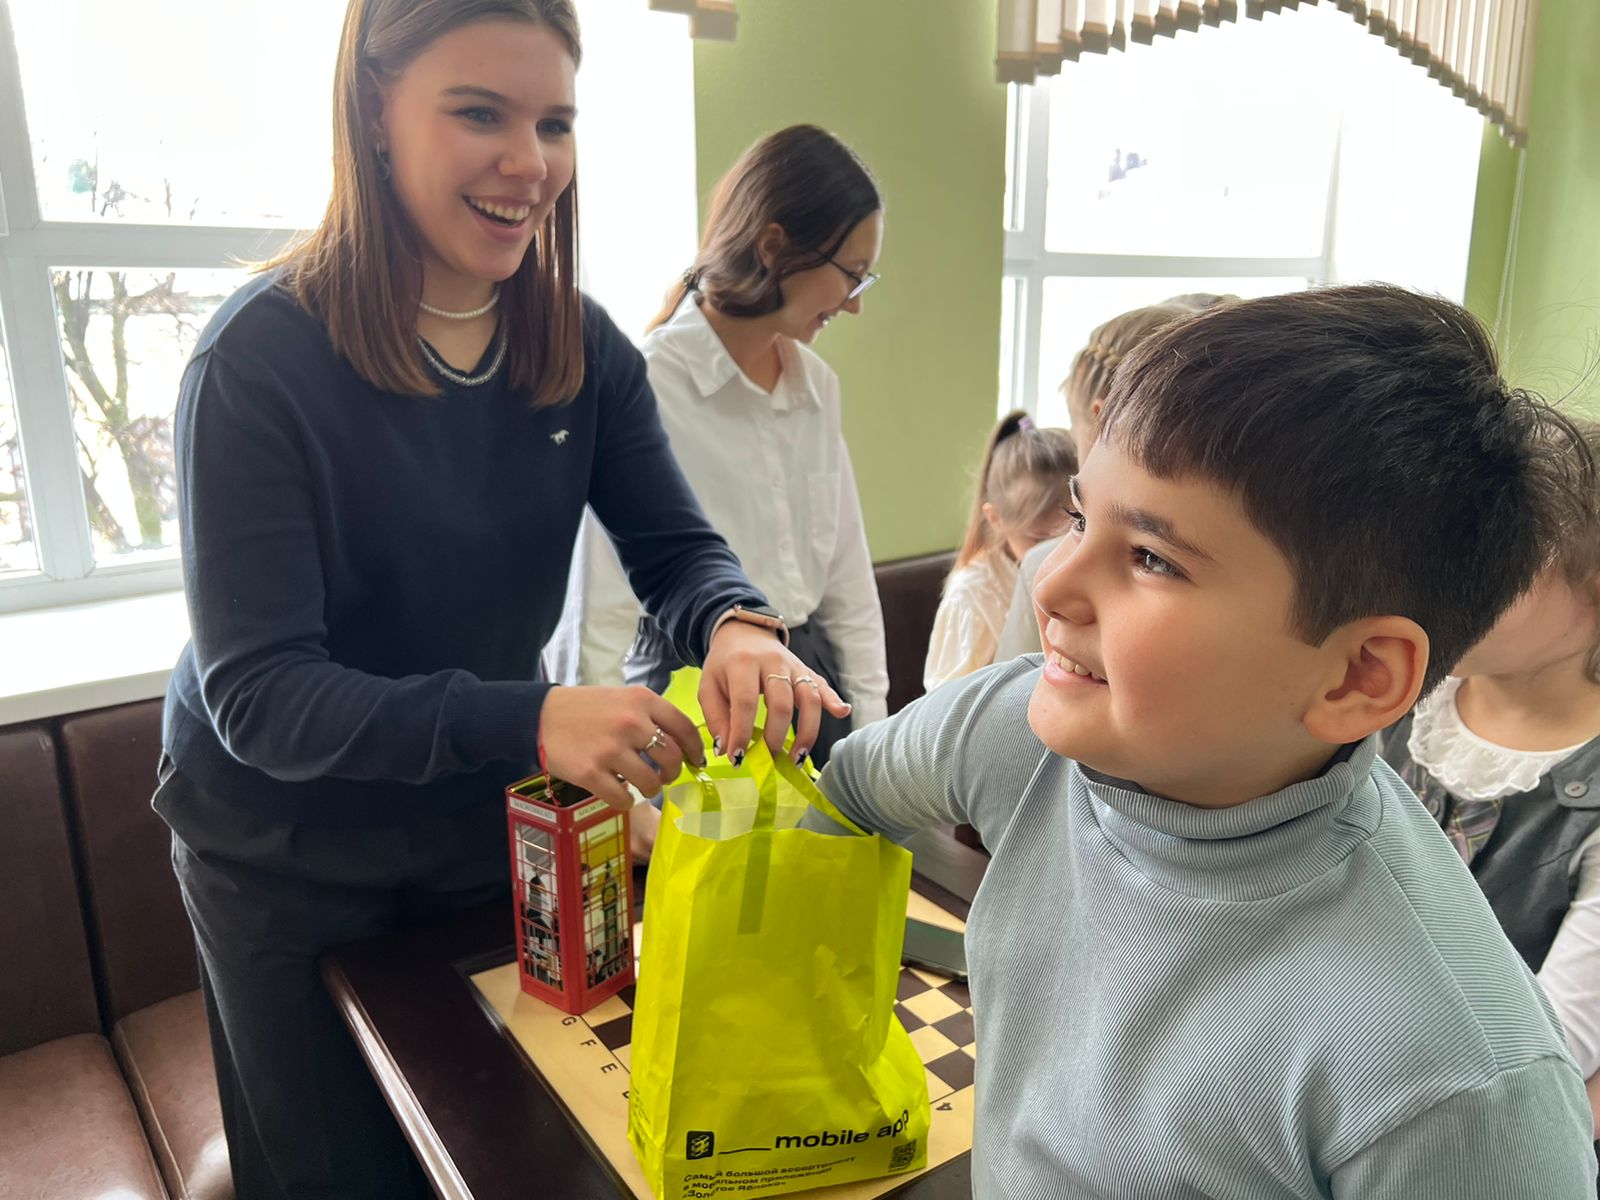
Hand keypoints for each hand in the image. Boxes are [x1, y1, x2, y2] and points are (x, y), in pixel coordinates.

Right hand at [538, 686, 704, 810]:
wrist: (543, 716)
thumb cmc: (588, 709)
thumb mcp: (624, 699)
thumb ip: (651, 717)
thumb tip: (683, 745)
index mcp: (641, 701)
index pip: (683, 727)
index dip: (695, 748)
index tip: (695, 760)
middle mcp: (630, 723)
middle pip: (671, 758)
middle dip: (672, 773)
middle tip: (665, 776)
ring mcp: (610, 749)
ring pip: (650, 782)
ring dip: (651, 788)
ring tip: (642, 785)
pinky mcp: (591, 773)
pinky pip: (623, 799)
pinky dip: (626, 801)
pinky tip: (620, 794)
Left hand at [699, 622, 850, 764]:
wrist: (745, 633)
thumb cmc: (725, 665)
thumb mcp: (709, 686)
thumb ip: (715, 718)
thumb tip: (725, 750)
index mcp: (743, 663)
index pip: (745, 701)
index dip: (742, 732)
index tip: (737, 758)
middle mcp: (773, 662)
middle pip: (781, 702)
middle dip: (775, 736)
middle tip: (767, 759)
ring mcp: (794, 665)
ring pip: (808, 697)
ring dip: (807, 731)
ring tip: (797, 756)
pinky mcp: (807, 671)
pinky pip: (823, 685)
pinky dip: (834, 700)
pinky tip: (842, 712)